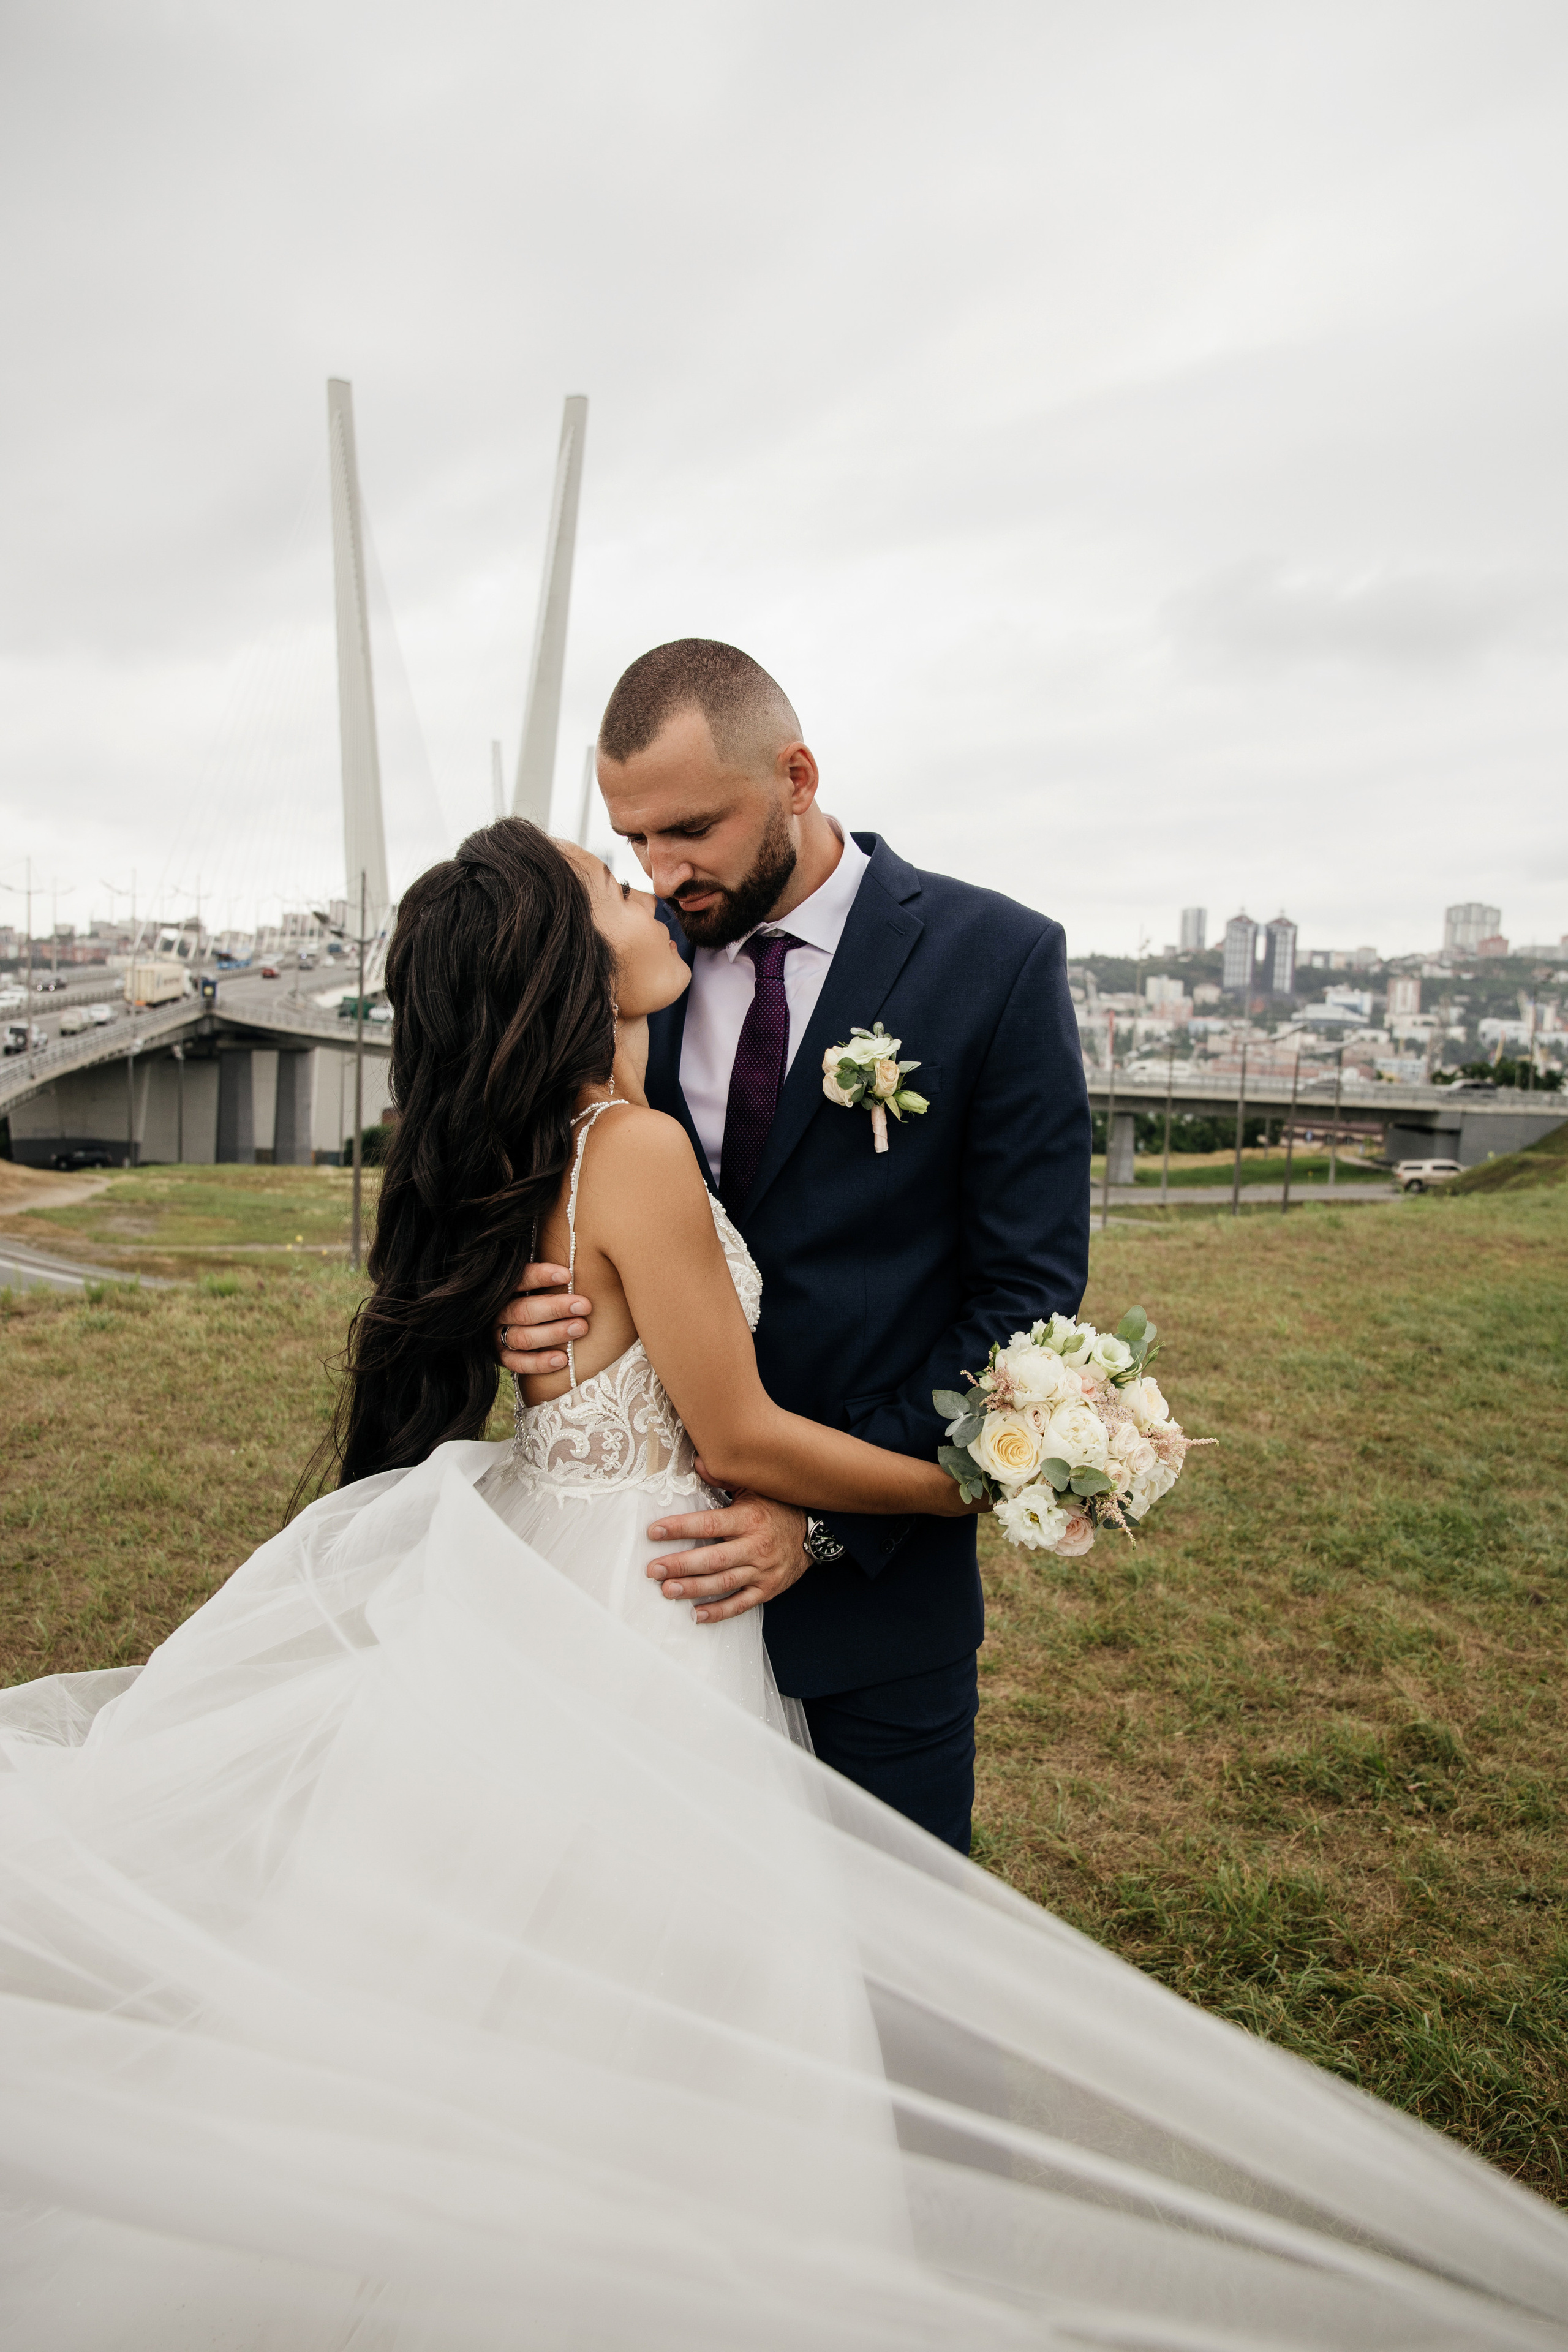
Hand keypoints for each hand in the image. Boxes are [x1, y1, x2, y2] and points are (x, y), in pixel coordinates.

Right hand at [494, 1264, 591, 1377]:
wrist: (518, 1329)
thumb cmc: (539, 1298)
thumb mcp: (537, 1283)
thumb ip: (551, 1276)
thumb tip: (577, 1265)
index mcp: (503, 1290)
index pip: (518, 1280)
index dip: (541, 1276)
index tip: (567, 1276)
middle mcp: (497, 1313)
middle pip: (523, 1311)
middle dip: (555, 1308)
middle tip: (584, 1306)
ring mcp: (497, 1337)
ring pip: (523, 1337)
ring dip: (553, 1333)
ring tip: (581, 1328)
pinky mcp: (502, 1359)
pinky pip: (519, 1363)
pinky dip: (539, 1363)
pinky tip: (562, 1360)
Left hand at [646, 1484, 808, 1623]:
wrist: (813, 1533)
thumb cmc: (777, 1508)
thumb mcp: (754, 1487)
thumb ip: (724, 1478)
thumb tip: (698, 1461)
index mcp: (749, 1519)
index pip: (710, 1525)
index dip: (681, 1528)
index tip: (654, 1531)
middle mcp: (756, 1547)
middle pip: (713, 1560)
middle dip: (681, 1565)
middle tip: (653, 1570)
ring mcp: (762, 1571)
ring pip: (724, 1584)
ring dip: (693, 1589)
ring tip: (667, 1590)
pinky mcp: (766, 1589)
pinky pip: (741, 1604)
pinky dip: (718, 1612)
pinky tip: (696, 1615)